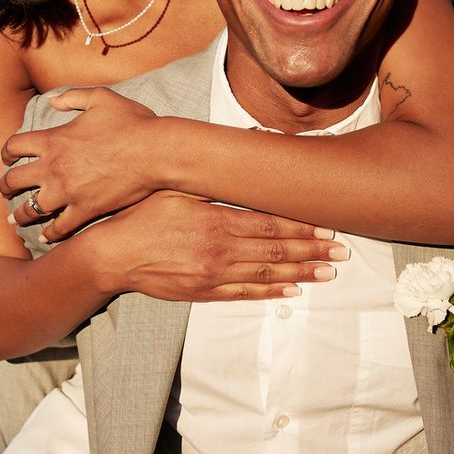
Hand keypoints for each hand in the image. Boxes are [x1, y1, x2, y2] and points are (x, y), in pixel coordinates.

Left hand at [0, 88, 165, 240]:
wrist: (154, 152)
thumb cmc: (131, 122)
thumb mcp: (100, 98)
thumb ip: (72, 97)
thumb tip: (51, 100)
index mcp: (54, 139)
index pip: (14, 146)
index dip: (6, 152)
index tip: (7, 158)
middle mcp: (53, 168)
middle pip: (14, 181)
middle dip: (4, 186)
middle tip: (4, 190)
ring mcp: (67, 192)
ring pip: (30, 210)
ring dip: (20, 215)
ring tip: (15, 219)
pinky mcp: (85, 210)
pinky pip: (59, 228)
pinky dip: (50, 234)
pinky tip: (45, 237)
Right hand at [69, 192, 346, 302]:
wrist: (111, 255)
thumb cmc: (142, 216)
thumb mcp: (175, 189)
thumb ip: (209, 180)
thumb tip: (238, 159)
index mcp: (215, 220)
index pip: (269, 224)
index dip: (302, 226)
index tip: (328, 225)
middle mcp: (219, 249)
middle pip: (276, 250)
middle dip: (312, 250)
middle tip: (342, 251)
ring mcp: (213, 274)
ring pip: (266, 274)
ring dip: (301, 273)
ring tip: (329, 272)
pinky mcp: (203, 292)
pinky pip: (244, 294)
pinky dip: (271, 293)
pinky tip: (293, 291)